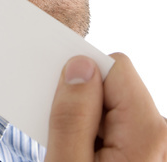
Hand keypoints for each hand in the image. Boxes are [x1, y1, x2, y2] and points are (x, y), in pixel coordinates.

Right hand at [45, 53, 166, 160]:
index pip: (115, 67)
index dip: (83, 78)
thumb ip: (72, 116)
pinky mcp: (144, 150)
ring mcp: (153, 142)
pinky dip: (96, 132)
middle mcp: (158, 132)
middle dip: (84, 102)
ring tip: (76, 154)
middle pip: (114, 85)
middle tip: (66, 139)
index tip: (61, 99)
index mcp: (146, 131)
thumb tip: (79, 66)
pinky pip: (117, 122)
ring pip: (112, 104)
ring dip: (88, 121)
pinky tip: (84, 155)